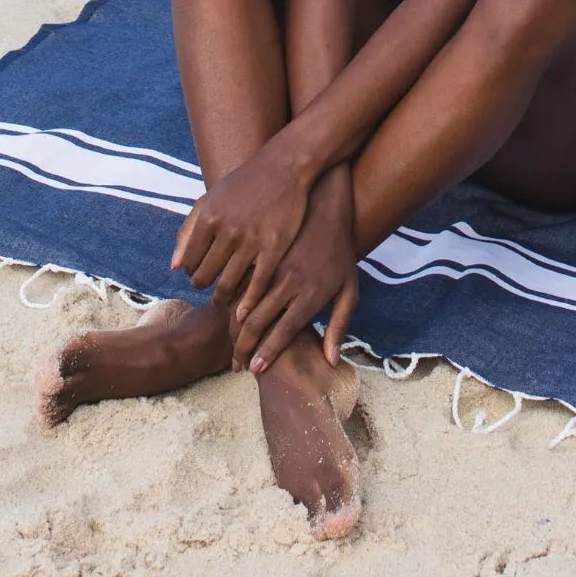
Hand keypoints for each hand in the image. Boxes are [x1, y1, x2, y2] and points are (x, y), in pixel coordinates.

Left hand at [170, 139, 311, 314]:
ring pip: (227, 284)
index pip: (189, 261)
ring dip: (222, 297)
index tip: (200, 274)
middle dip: (203, 286)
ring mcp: (251, 240)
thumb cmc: (244, 184)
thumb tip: (174, 267)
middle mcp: (226, 230)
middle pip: (205, 276)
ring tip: (223, 299)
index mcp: (208, 217)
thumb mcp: (211, 199)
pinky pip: (257, 283)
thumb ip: (189, 230)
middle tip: (210, 289)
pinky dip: (248, 302)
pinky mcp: (274, 247)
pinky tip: (244, 312)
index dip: (192, 272)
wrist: (283, 167)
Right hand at [235, 169, 360, 374]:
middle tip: (236, 364)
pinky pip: (240, 281)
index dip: (267, 354)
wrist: (324, 206)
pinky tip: (227, 314)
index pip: (283, 332)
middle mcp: (289, 282)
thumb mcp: (349, 289)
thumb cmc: (339, 253)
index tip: (254, 370)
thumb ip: (339, 325)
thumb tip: (331, 362)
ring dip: (232, 326)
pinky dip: (230, 300)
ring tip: (230, 344)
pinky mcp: (260, 252)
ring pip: (244, 302)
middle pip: (258, 323)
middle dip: (243, 348)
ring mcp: (273, 266)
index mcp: (311, 295)